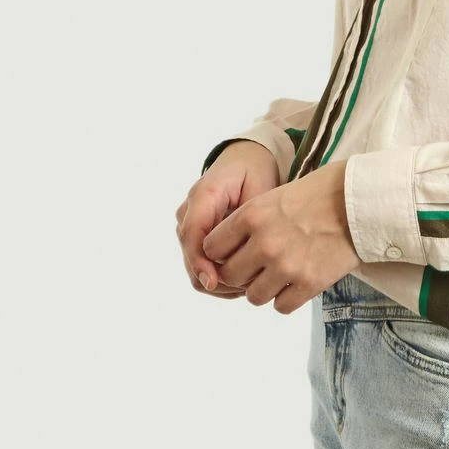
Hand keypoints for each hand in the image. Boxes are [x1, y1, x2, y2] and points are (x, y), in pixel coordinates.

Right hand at [175, 140, 280, 298]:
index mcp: (203, 195)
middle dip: (215, 279)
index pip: (193, 235)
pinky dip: (220, 276)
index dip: (200, 263)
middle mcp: (189, 211)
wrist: (246, 160)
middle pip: (190, 257)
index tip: (215, 282)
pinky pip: (200, 263)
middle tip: (248, 287)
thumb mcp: (259, 190)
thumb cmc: (255, 172)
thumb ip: (250, 221)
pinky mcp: (195, 236)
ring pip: (194, 266)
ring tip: (250, 284)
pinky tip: (245, 279)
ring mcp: (188, 224)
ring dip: (219, 282)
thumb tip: (245, 255)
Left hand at [201, 159, 363, 313]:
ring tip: (279, 276)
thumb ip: (250, 221)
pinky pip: (281, 307)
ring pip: (253, 296)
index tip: (233, 252)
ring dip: (263, 289)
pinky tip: (296, 284)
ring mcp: (286, 266)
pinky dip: (286, 299)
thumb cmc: (322, 193)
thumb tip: (229, 249)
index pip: (211, 248)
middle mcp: (264, 243)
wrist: (362, 201)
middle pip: (230, 276)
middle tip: (256, 268)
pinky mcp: (309, 283)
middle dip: (240, 274)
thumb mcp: (276, 196)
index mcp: (252, 215)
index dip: (220, 253)